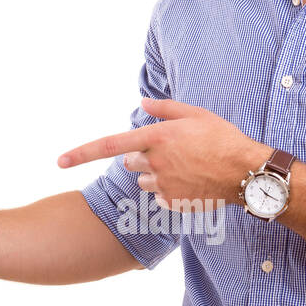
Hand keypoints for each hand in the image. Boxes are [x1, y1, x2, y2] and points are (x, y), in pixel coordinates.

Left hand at [57, 97, 269, 210]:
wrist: (246, 173)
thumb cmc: (223, 139)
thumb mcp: (197, 114)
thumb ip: (165, 109)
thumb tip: (141, 104)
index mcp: (156, 138)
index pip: (109, 146)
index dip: (81, 153)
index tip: (59, 161)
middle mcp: (155, 163)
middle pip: (129, 162)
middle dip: (140, 157)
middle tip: (169, 151)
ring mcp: (163, 185)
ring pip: (143, 180)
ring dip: (155, 173)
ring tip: (185, 166)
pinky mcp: (173, 202)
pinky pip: (160, 196)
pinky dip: (170, 189)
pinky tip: (191, 181)